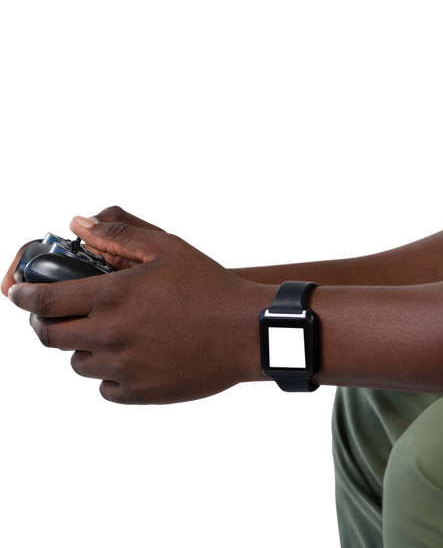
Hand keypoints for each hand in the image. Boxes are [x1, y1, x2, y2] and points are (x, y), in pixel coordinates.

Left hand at [8, 214, 269, 406]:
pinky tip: (123, 357)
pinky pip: (103, 388)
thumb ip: (118, 234)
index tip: (17, 292)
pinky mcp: (138, 394)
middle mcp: (109, 336)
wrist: (245, 333)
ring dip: (78, 348)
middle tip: (49, 314)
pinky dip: (105, 374)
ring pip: (75, 365)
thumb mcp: (166, 247)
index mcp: (112, 297)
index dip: (23, 295)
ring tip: (98, 333)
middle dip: (41, 323)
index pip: (45, 300)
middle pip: (49, 338)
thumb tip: (76, 222)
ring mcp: (121, 369)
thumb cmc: (209, 285)